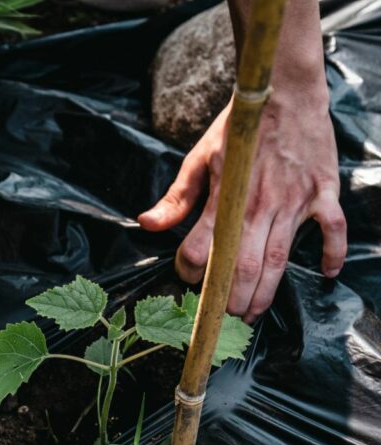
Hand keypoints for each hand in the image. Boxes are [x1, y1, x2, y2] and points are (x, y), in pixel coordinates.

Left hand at [139, 92, 345, 323]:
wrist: (283, 92)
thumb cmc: (237, 129)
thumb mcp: (198, 158)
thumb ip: (176, 197)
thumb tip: (146, 225)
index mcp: (226, 197)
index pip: (203, 247)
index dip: (190, 270)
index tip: (186, 280)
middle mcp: (260, 205)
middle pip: (244, 266)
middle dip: (231, 299)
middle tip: (223, 319)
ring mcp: (295, 201)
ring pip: (279, 260)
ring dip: (265, 294)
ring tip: (252, 314)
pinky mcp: (322, 193)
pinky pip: (333, 230)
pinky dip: (331, 254)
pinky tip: (326, 275)